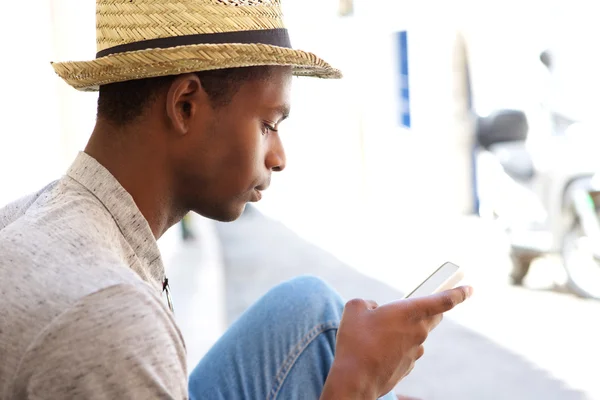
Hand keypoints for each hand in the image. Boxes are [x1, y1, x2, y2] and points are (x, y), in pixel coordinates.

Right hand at [321, 286, 472, 398]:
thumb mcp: (355, 309)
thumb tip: (373, 309)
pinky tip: (377, 349)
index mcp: (410, 312)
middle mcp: (418, 332)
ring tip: (378, 332)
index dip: (459, 293)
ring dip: (405, 330)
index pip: (444, 300)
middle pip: (433, 317)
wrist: (355, 379)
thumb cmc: (355, 341)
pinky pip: (407, 351)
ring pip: (417, 334)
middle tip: (419, 305)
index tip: (469, 288)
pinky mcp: (408, 366)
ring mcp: (415, 352)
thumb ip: (367, 303)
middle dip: (430, 309)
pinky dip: (397, 347)